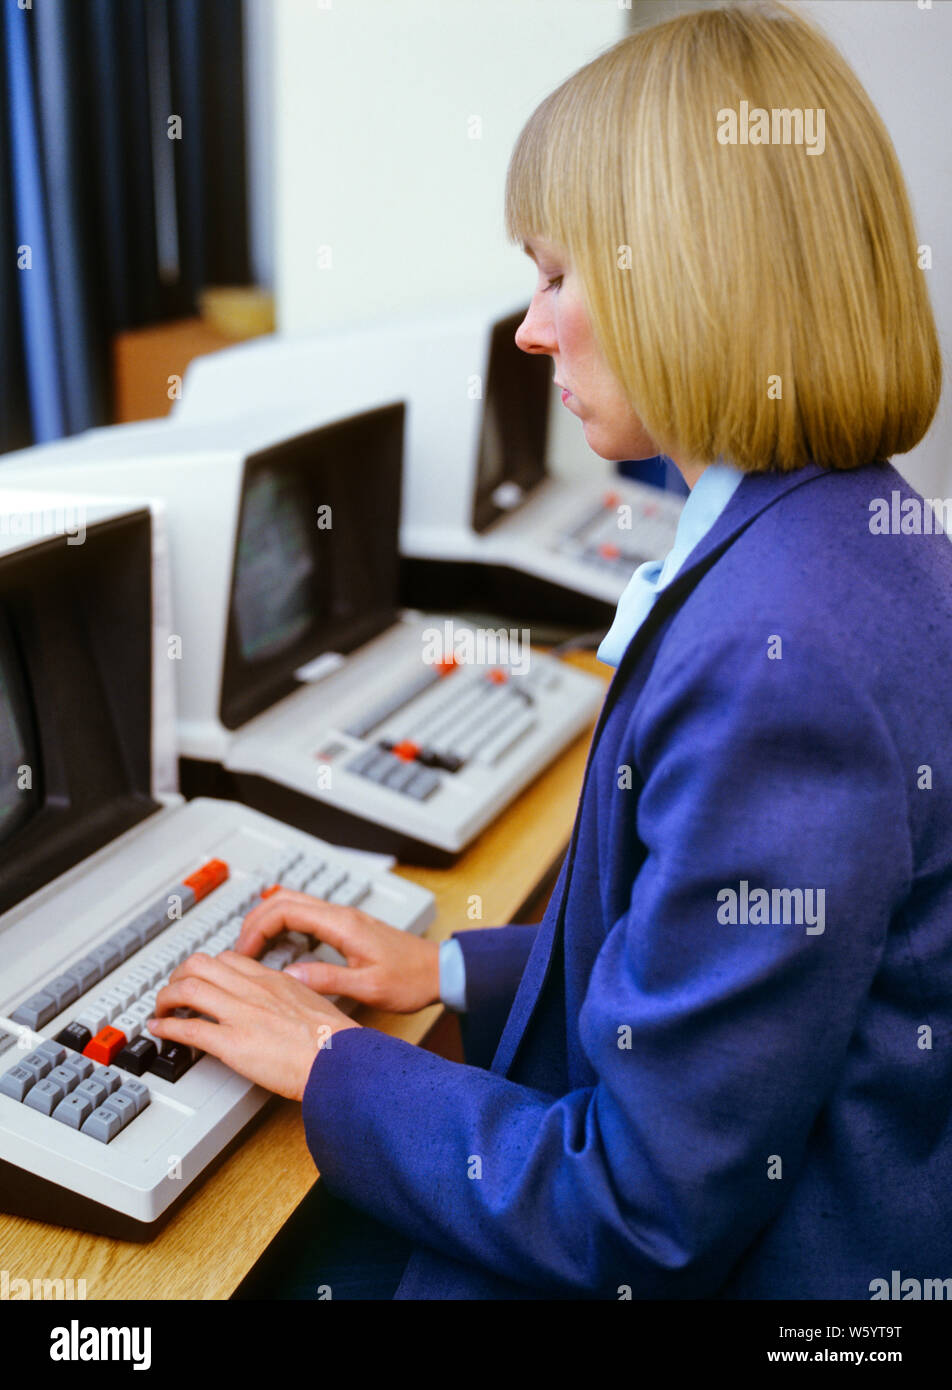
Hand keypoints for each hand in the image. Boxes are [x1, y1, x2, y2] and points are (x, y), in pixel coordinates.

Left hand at [147, 950, 359, 1099]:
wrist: (340, 1060)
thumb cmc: (333, 1040)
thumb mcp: (312, 1002)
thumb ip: (289, 995)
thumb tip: (280, 1002)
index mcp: (272, 980)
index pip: (228, 959)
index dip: (206, 967)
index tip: (198, 978)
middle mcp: (253, 990)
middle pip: (200, 964)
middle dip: (178, 975)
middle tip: (172, 991)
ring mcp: (241, 1015)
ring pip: (188, 988)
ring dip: (166, 998)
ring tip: (161, 1009)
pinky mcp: (233, 1044)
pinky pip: (189, 1028)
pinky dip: (167, 1028)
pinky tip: (159, 1030)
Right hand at [234, 889, 441, 1013]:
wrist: (440, 971)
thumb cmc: (412, 979)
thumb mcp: (368, 988)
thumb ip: (327, 980)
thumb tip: (288, 978)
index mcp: (342, 925)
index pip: (286, 910)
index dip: (257, 928)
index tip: (243, 952)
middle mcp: (341, 915)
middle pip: (284, 899)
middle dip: (255, 919)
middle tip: (238, 949)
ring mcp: (344, 919)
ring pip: (295, 904)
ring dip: (268, 920)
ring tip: (251, 947)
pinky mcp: (348, 927)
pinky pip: (307, 915)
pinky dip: (285, 925)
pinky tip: (279, 945)